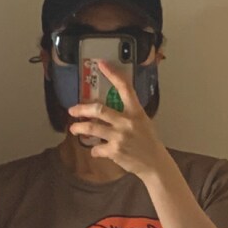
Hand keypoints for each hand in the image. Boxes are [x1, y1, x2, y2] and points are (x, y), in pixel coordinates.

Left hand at [66, 60, 168, 179]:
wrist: (155, 163)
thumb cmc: (148, 142)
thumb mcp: (143, 122)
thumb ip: (128, 113)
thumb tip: (109, 108)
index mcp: (136, 112)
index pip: (125, 88)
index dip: (113, 74)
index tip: (101, 64)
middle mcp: (126, 122)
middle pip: (99, 110)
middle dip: (82, 109)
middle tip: (72, 110)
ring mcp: (119, 137)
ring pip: (92, 129)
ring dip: (79, 128)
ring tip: (73, 128)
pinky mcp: (114, 151)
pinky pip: (97, 149)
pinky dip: (94, 150)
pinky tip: (96, 150)